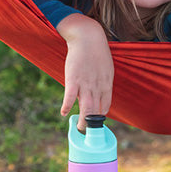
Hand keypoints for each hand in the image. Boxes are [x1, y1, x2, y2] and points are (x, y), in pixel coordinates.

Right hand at [56, 14, 113, 130]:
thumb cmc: (97, 53)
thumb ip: (104, 81)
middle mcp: (98, 86)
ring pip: (86, 107)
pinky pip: (70, 96)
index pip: (106, 105)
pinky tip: (63, 113)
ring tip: (79, 129)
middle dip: (92, 124)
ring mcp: (86, 83)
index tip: (96, 122)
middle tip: (88, 133)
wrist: (88, 38)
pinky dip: (67, 106)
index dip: (101, 116)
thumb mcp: (107, 69)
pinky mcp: (73, 79)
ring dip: (82, 120)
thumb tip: (101, 91)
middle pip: (96, 110)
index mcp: (107, 84)